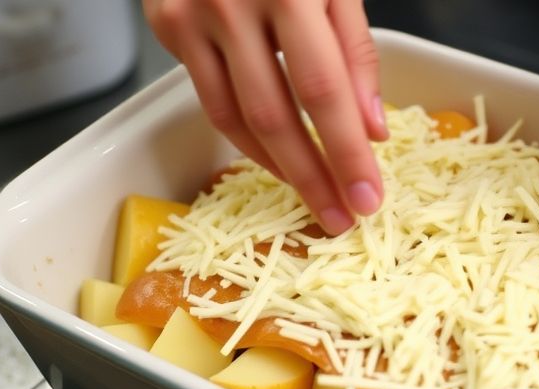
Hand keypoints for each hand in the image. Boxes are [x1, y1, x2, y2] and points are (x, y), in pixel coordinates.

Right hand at [143, 0, 387, 234]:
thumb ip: (355, 50)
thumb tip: (371, 128)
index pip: (324, 90)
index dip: (347, 150)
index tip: (367, 197)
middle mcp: (233, 6)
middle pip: (276, 116)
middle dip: (313, 176)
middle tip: (340, 217)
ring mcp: (192, 18)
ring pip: (236, 120)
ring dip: (278, 170)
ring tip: (313, 199)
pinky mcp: (167, 27)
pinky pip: (211, 101)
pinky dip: (245, 140)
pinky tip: (276, 161)